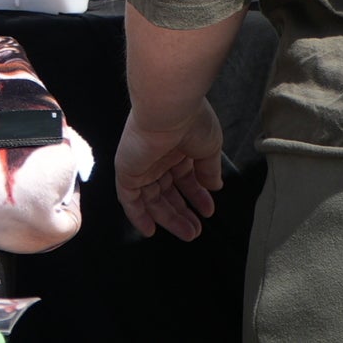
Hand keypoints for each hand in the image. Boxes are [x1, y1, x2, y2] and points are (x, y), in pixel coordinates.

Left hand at [115, 100, 225, 239]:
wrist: (168, 109)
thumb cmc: (191, 122)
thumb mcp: (209, 148)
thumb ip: (209, 169)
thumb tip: (215, 187)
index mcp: (176, 147)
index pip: (184, 177)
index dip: (197, 195)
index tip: (209, 210)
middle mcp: (157, 156)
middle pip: (167, 191)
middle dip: (182, 211)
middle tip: (196, 230)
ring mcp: (141, 163)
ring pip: (151, 198)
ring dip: (168, 217)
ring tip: (189, 233)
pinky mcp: (127, 170)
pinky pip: (129, 198)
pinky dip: (138, 215)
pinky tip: (150, 230)